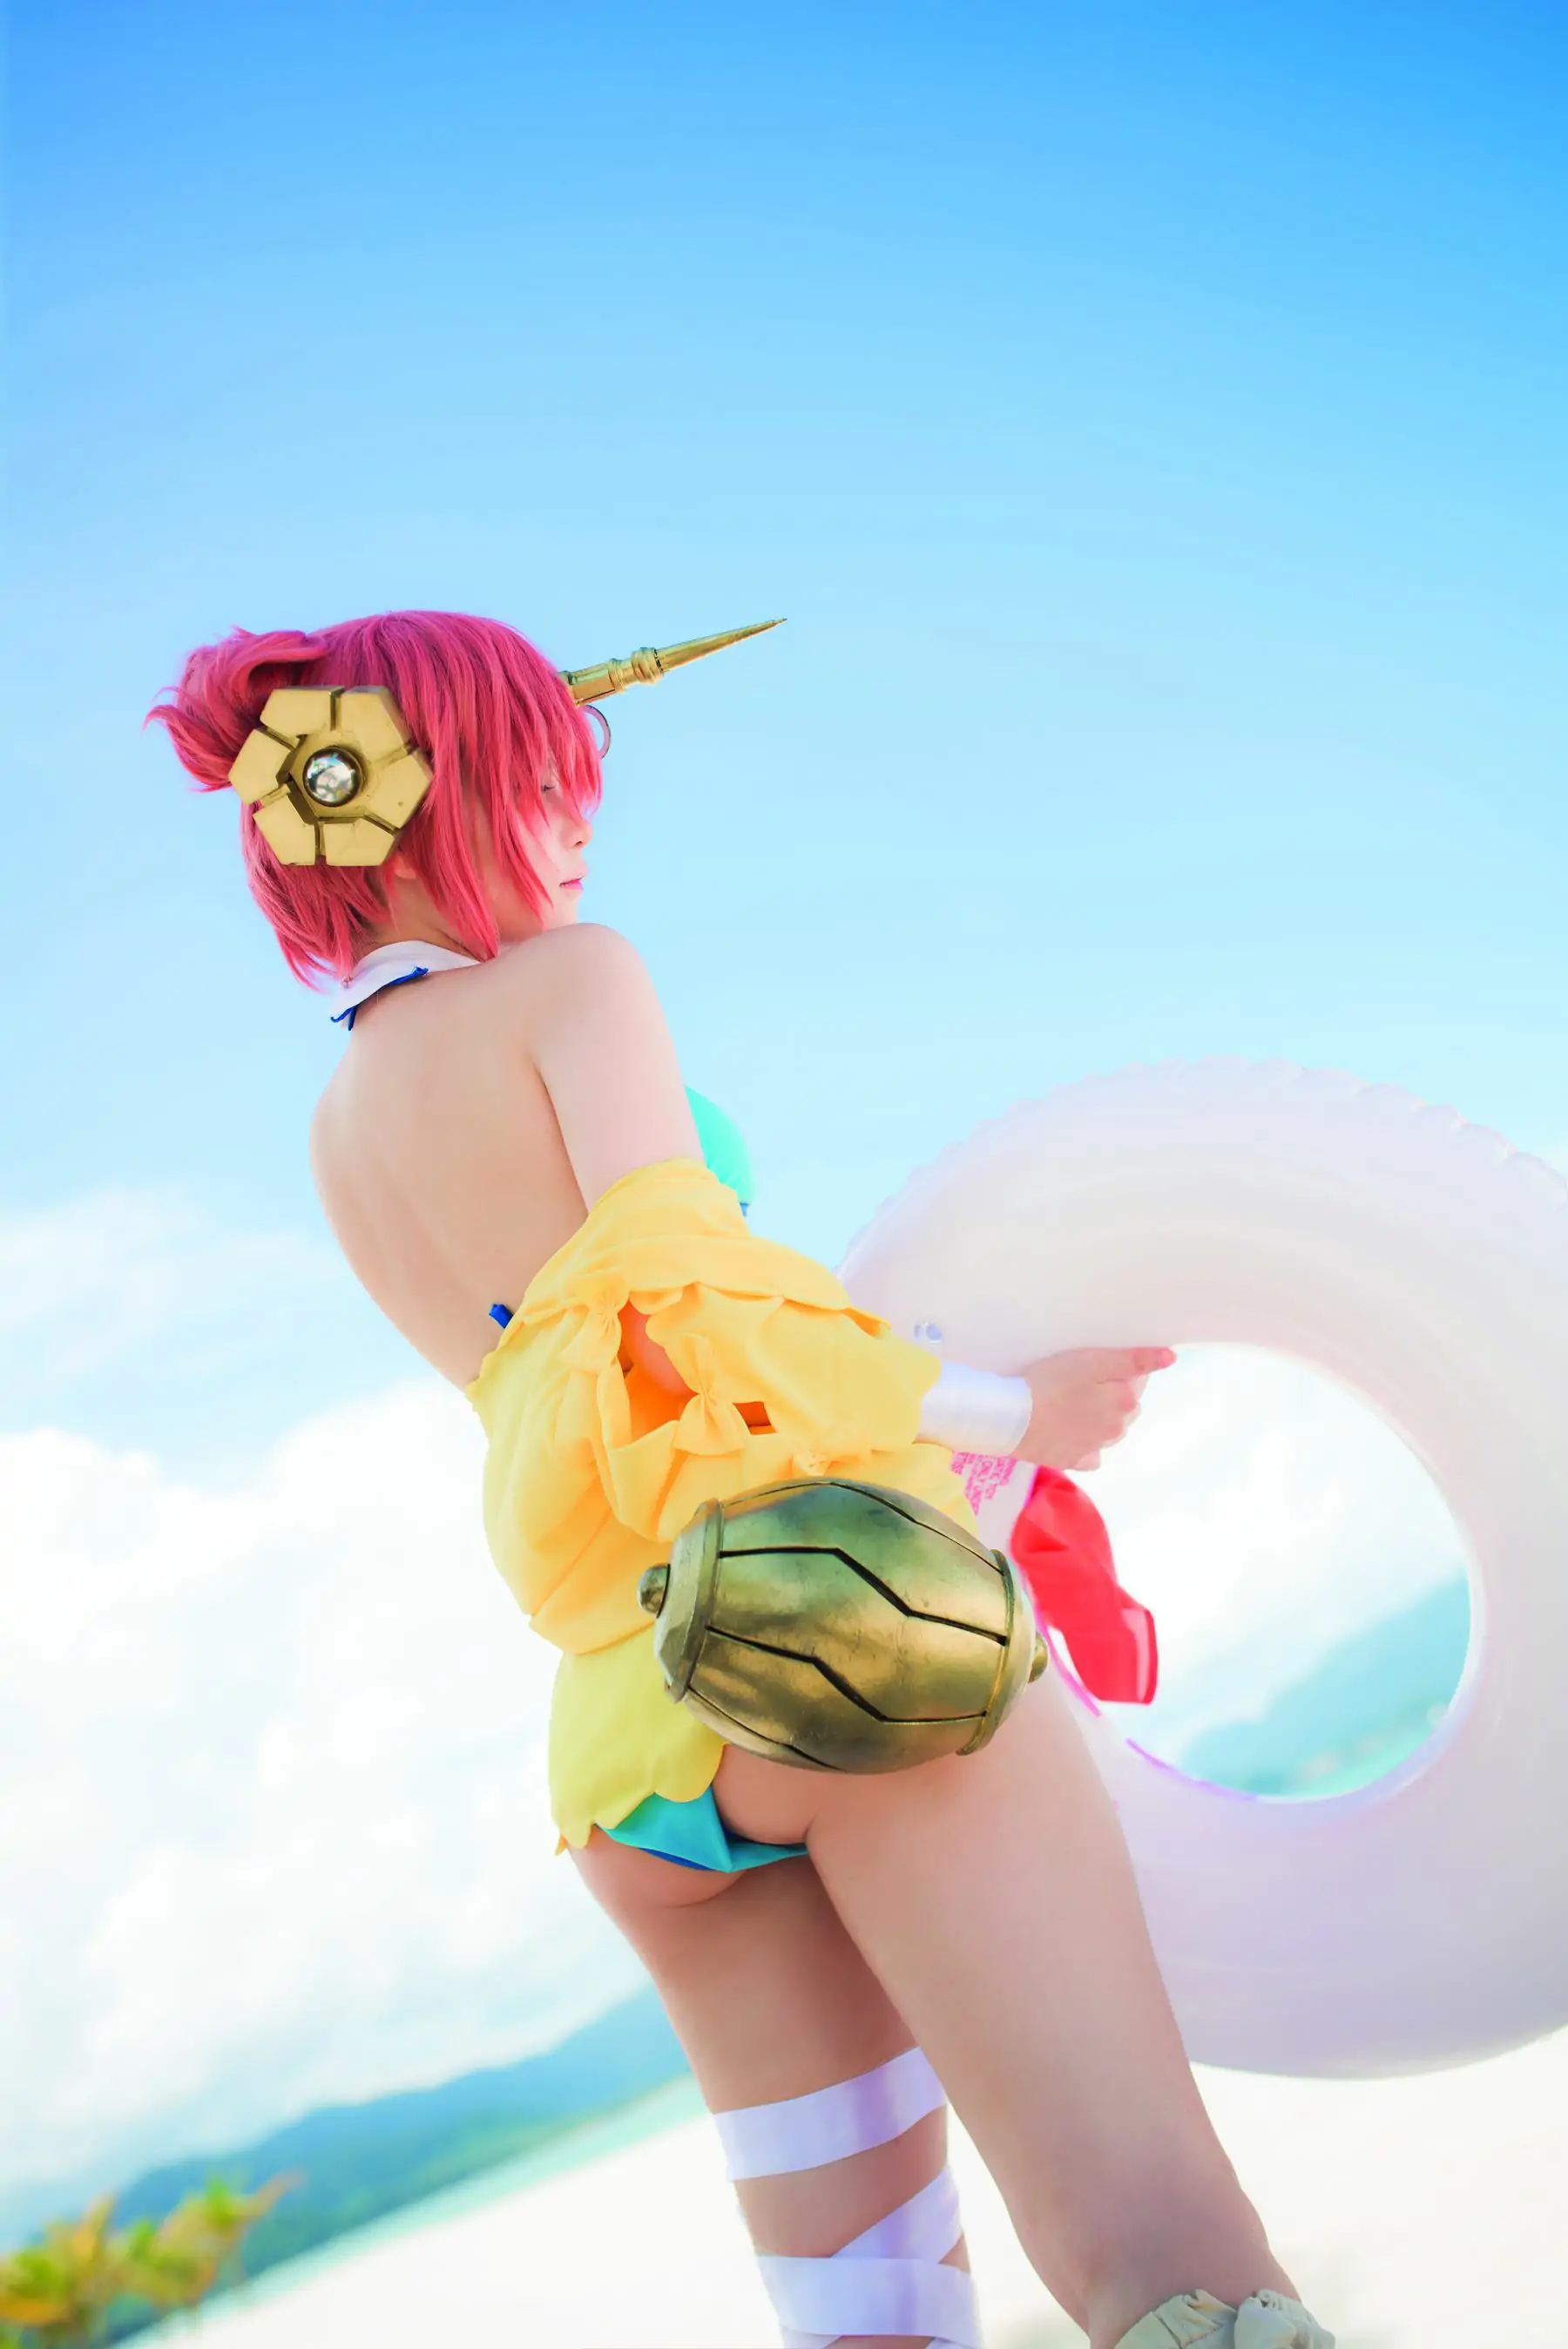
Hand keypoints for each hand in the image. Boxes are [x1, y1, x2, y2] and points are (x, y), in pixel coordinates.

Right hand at [1016, 1346, 1175, 1470]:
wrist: (1011, 1418)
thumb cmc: (1051, 1382)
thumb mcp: (1092, 1361)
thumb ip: (1133, 1361)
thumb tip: (1170, 1357)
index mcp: (1125, 1403)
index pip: (1135, 1382)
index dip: (1118, 1371)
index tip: (1095, 1365)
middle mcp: (1116, 1429)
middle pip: (1124, 1408)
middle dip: (1111, 1396)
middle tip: (1081, 1382)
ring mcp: (1095, 1448)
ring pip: (1108, 1430)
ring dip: (1099, 1419)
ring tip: (1072, 1405)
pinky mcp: (1072, 1460)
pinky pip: (1088, 1453)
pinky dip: (1084, 1443)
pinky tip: (1068, 1431)